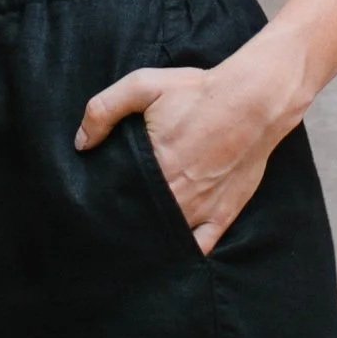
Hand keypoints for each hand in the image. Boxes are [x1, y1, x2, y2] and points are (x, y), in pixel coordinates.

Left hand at [74, 29, 307, 255]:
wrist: (255, 100)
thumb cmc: (199, 92)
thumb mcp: (144, 85)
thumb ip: (105, 109)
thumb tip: (81, 143)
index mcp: (153, 166)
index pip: (118, 198)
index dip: (104, 202)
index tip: (94, 204)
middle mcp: (176, 195)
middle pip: (140, 220)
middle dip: (125, 222)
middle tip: (110, 223)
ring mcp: (201, 209)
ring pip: (166, 236)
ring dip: (150, 238)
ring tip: (134, 239)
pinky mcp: (224, 214)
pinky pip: (201, 246)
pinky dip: (184, 251)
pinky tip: (171, 252)